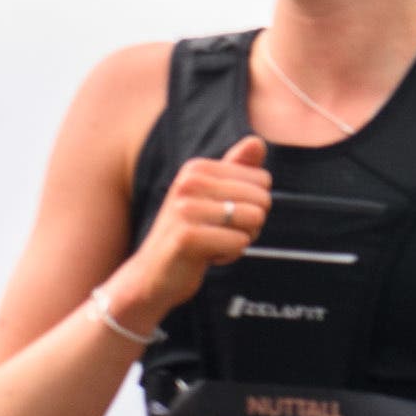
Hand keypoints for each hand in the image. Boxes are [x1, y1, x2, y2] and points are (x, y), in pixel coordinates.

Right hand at [130, 137, 271, 317]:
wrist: (153, 275)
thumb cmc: (190, 234)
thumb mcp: (213, 197)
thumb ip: (236, 169)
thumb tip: (257, 141)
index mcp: (197, 168)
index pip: (262, 180)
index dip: (252, 205)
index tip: (222, 216)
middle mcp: (189, 183)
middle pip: (262, 200)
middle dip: (250, 224)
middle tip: (219, 233)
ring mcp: (185, 209)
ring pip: (254, 221)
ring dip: (241, 240)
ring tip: (212, 243)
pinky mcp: (187, 238)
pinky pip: (239, 243)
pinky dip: (229, 255)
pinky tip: (205, 257)